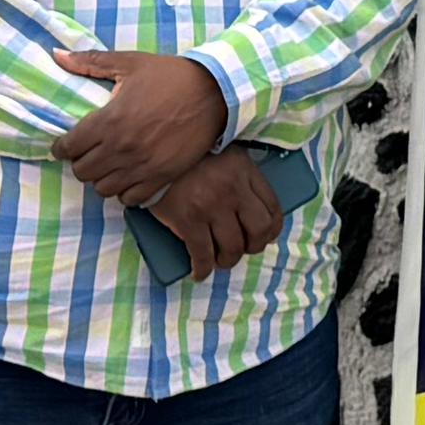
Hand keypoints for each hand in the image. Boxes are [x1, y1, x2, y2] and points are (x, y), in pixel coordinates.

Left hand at [51, 48, 231, 205]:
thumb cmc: (170, 75)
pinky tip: (127, 176)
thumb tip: (57, 56)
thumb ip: (91, 62)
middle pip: (83, 172)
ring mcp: (142, 166)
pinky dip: (124, 191)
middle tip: (88, 152)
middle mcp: (122, 148)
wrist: (214, 92)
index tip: (65, 145)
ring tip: (107, 165)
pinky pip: (130, 199)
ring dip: (101, 177)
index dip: (62, 148)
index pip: (70, 147)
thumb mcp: (130, 63)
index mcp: (110, 119)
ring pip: (103, 189)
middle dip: (80, 162)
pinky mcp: (161, 177)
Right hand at [143, 146, 292, 279]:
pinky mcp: (188, 220)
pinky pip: (202, 255)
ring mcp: (211, 206)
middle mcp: (232, 189)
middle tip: (243, 249)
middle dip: (253, 246)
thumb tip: (251, 207)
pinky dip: (202, 269)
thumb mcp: (222, 153)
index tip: (266, 236)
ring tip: (220, 260)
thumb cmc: (188, 155)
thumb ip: (240, 174)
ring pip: (232, 248)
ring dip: (228, 260)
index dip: (272, 229)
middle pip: (258, 231)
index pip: (272, 207)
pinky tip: (199, 273)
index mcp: (244, 170)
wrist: (152, 150)